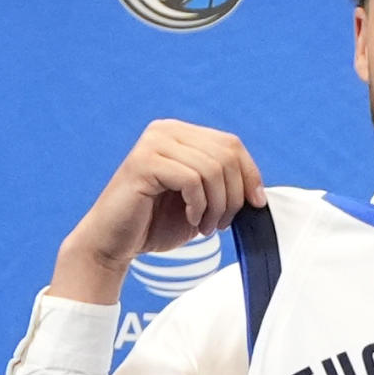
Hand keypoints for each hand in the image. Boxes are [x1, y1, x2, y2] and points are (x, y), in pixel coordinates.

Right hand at [49, 120, 265, 302]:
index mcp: (181, 134)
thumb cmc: (156, 224)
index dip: (250, 175)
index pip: (231, 144)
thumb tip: (258, 190)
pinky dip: (199, 205)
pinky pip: (191, 180)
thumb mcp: (201, 202)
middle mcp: (165, 130)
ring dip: (217, 205)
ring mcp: (152, 143)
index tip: (256, 204)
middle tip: (222, 223)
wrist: (114, 243)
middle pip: (226, 154)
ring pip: (212, 168)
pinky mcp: (143, 163)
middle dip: (234, 195)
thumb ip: (224, 186)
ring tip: (207, 226)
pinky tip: (192, 219)